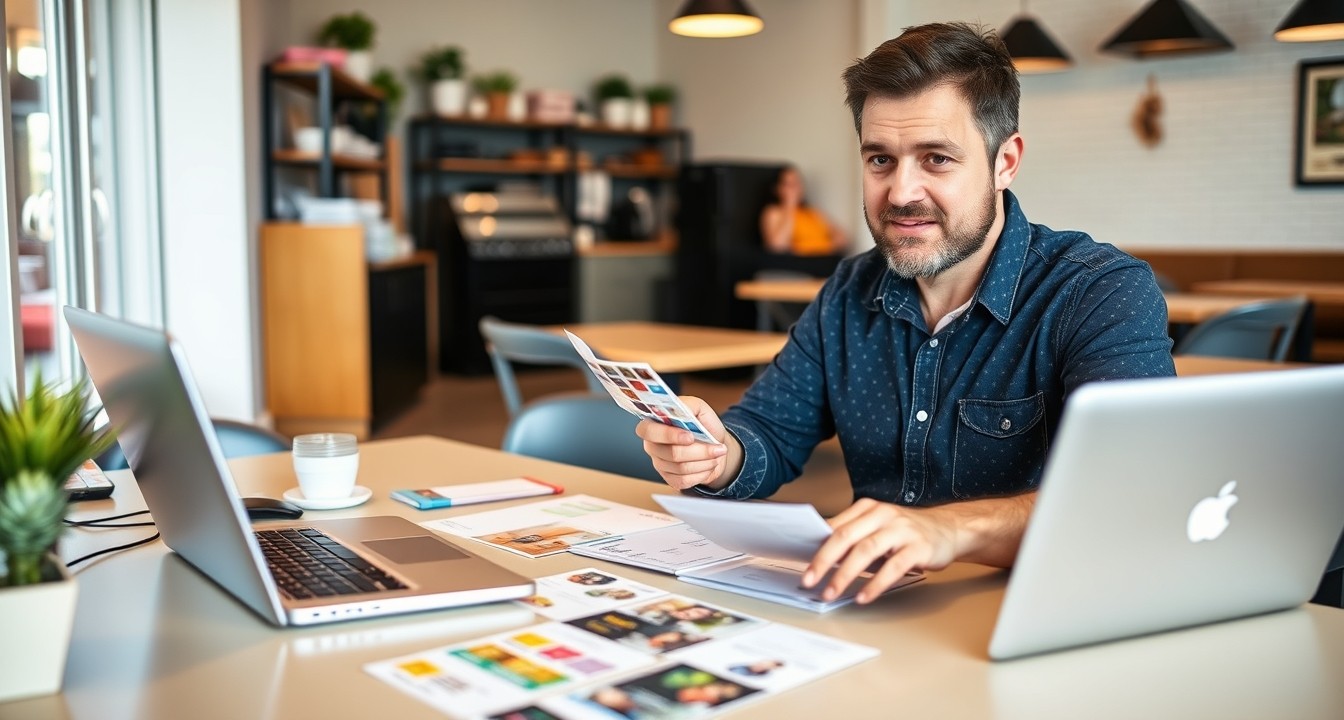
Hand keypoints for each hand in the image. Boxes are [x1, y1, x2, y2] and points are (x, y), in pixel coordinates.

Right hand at [635, 396, 740, 491]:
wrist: (716, 447)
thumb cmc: (705, 426)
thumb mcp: (699, 408)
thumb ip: (687, 404)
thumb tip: (678, 408)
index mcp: (654, 424)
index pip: (647, 430)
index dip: (668, 435)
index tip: (690, 436)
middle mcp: (652, 445)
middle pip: (670, 452)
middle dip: (698, 451)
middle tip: (716, 447)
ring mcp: (659, 464)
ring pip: (681, 467)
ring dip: (704, 461)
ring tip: (716, 453)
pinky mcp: (669, 479)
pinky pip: (684, 480)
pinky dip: (702, 473)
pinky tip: (708, 464)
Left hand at [801, 498, 958, 603]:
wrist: (949, 529)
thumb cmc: (906, 532)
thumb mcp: (876, 527)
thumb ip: (852, 536)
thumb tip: (818, 554)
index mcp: (867, 508)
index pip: (835, 527)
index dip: (815, 548)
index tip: (802, 566)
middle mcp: (883, 514)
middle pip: (845, 537)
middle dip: (823, 561)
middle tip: (809, 581)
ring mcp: (901, 529)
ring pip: (866, 551)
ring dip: (845, 575)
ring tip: (831, 592)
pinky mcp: (918, 547)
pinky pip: (893, 567)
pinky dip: (875, 583)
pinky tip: (864, 596)